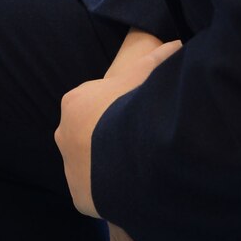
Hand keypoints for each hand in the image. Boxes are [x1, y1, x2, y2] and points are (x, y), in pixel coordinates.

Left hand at [55, 33, 181, 216]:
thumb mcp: (144, 78)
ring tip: (140, 168)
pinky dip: (112, 193)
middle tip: (142, 145)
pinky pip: (96, 193)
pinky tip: (133, 189)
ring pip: (92, 165)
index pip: (97, 106)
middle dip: (112, 139)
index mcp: (75, 103)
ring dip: (111, 167)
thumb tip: (175, 44)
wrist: (125, 153)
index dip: (121, 111)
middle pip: (91, 137)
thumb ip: (156, 62)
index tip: (138, 118)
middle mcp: (64, 134)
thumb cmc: (132, 108)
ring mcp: (69, 167)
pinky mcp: (78, 195)